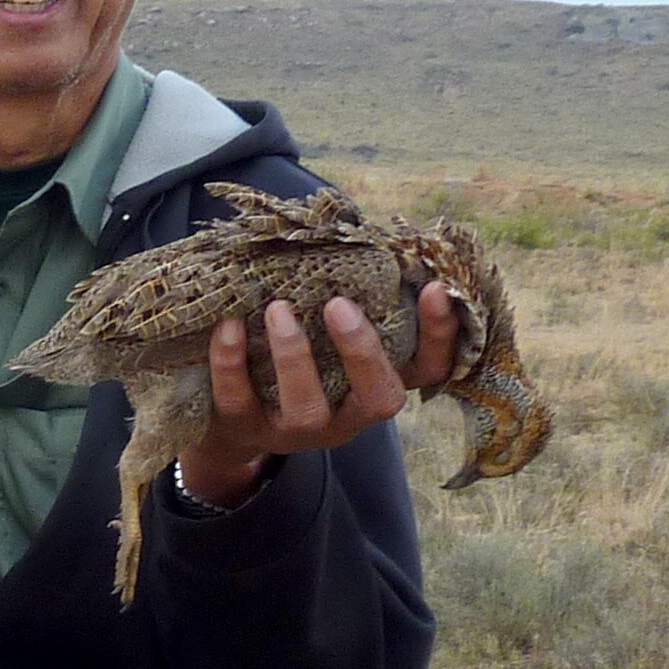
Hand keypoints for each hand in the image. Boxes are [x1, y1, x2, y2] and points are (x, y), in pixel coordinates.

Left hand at [179, 281, 458, 506]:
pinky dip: (231, 364)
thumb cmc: (304, 362)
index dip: (440, 335)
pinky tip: (229, 326)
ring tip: (278, 309)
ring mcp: (300, 431)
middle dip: (362, 351)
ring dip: (294, 357)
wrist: (239, 420)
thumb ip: (358, 303)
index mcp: (378, 386)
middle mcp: (349, 416)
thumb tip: (371, 238)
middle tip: (338, 303)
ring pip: (308, 409)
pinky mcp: (250, 430)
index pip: (428, 369)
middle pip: (378, 399)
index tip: (436, 288)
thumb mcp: (335, 338)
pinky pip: (240, 403)